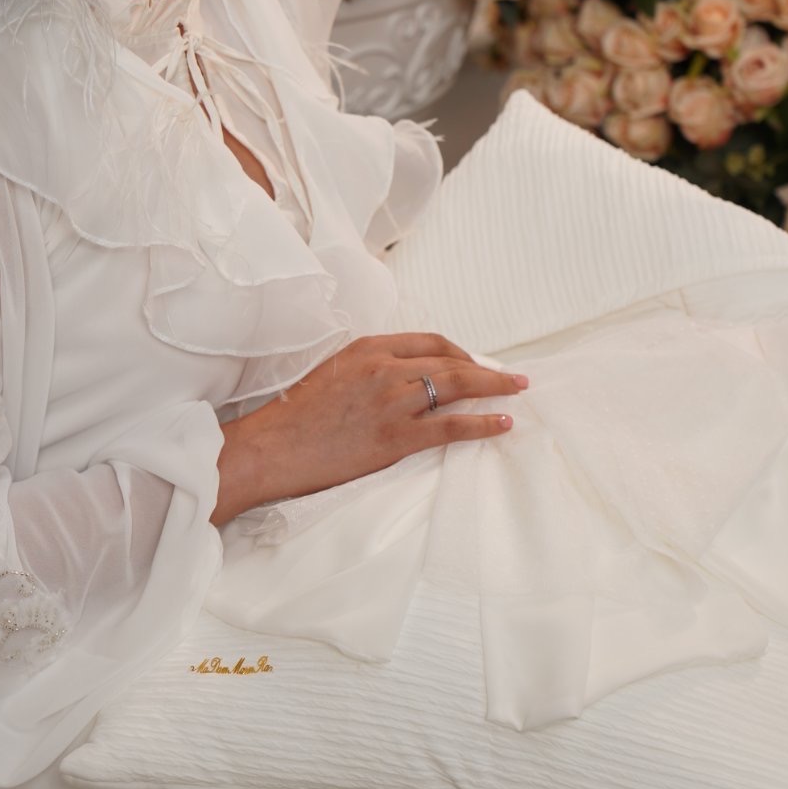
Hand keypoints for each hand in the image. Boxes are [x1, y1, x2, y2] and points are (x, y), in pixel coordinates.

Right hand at [211, 332, 525, 526]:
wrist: (271, 448)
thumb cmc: (294, 416)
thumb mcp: (332, 373)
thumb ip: (368, 369)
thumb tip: (402, 378)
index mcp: (367, 348)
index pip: (430, 340)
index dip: (460, 351)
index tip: (476, 363)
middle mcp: (383, 367)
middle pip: (450, 360)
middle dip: (487, 368)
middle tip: (512, 377)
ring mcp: (391, 401)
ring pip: (456, 386)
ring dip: (493, 388)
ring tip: (516, 391)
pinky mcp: (395, 436)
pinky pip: (450, 427)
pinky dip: (481, 423)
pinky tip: (501, 423)